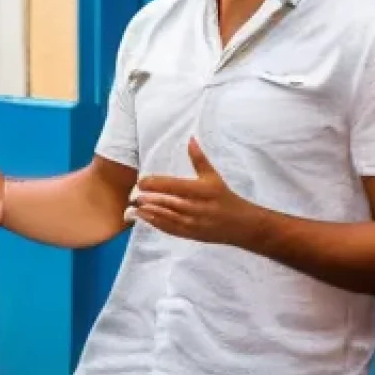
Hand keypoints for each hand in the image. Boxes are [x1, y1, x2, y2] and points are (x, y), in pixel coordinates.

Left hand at [132, 138, 257, 245]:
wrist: (241, 226)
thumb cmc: (225, 198)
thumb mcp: (214, 177)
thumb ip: (199, 159)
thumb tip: (190, 139)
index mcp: (203, 191)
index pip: (175, 187)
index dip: (156, 184)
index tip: (141, 181)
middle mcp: (197, 208)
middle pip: (168, 203)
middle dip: (149, 199)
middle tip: (133, 193)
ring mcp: (193, 224)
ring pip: (166, 217)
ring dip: (148, 212)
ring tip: (134, 206)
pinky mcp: (190, 235)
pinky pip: (169, 229)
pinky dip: (155, 223)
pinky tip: (144, 217)